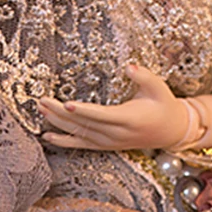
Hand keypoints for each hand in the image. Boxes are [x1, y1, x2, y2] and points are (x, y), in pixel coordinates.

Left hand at [39, 64, 196, 150]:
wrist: (171, 131)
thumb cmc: (163, 105)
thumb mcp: (159, 87)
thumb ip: (144, 76)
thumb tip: (129, 66)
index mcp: (129, 118)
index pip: (102, 115)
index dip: (85, 111)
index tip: (68, 104)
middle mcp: (117, 133)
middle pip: (85, 125)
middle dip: (62, 113)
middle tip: (42, 100)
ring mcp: (110, 142)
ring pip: (79, 134)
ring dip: (58, 123)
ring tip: (40, 109)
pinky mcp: (106, 145)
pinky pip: (82, 145)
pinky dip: (64, 141)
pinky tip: (47, 135)